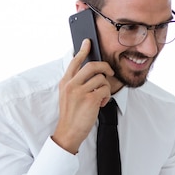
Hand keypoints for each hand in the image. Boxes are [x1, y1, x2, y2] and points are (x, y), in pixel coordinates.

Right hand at [51, 39, 113, 153]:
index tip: (88, 42)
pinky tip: (101, 103)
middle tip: (110, 72)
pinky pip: (105, 90)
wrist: (69, 132)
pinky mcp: (90, 99)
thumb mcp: (67, 95)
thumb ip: (75, 83)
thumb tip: (92, 72)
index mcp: (65, 82)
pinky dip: (106, 97)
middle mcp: (71, 84)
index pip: (75, 61)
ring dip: (106, 88)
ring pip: (101, 79)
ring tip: (100, 98)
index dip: (82, 50)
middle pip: (92, 66)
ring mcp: (80, 91)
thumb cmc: (71, 114)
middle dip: (105, 67)